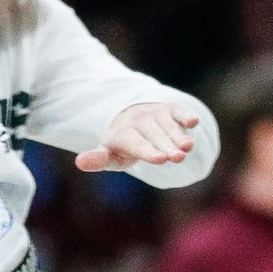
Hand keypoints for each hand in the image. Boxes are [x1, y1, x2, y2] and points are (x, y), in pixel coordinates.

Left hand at [76, 102, 200, 171]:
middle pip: (155, 136)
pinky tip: (193, 122)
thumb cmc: (123, 145)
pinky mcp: (170, 109)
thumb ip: (99, 160)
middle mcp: (139, 120)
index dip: (148, 151)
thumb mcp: (111, 155)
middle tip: (178, 157)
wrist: (133, 118)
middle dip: (167, 146)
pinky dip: (185, 115)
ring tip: (188, 147)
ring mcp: (156, 113)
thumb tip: (79, 162)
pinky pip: (178, 111)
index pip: (136, 143)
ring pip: (169, 126)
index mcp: (122, 133)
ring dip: (179, 136)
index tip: (160, 159)